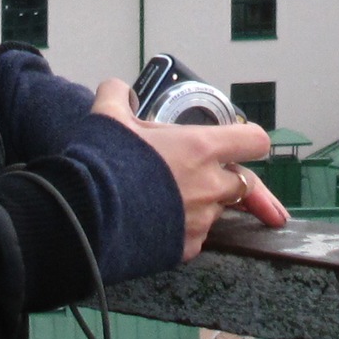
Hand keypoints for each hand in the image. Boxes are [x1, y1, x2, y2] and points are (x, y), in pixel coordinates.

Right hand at [92, 81, 290, 254]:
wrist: (84, 218)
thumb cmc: (102, 164)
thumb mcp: (108, 117)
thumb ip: (118, 95)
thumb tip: (118, 89)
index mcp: (200, 148)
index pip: (254, 141)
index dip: (249, 140)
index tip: (240, 143)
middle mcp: (209, 185)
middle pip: (245, 183)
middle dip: (230, 179)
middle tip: (207, 178)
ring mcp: (200, 220)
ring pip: (217, 210)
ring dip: (204, 203)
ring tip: (169, 199)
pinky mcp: (186, 249)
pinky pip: (195, 237)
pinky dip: (184, 230)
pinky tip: (159, 223)